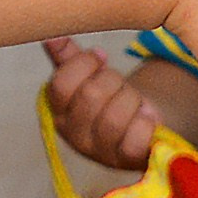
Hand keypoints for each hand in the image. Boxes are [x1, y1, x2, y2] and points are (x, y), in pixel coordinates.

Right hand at [43, 38, 158, 169]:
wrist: (143, 126)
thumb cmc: (112, 98)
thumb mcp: (89, 76)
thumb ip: (68, 57)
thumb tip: (51, 37)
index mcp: (58, 111)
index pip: (60, 84)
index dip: (84, 64)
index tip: (100, 57)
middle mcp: (74, 135)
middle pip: (90, 96)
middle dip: (113, 80)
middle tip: (119, 83)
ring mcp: (99, 152)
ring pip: (114, 118)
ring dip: (131, 100)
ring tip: (134, 101)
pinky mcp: (126, 160)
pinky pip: (135, 139)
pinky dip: (145, 122)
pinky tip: (146, 117)